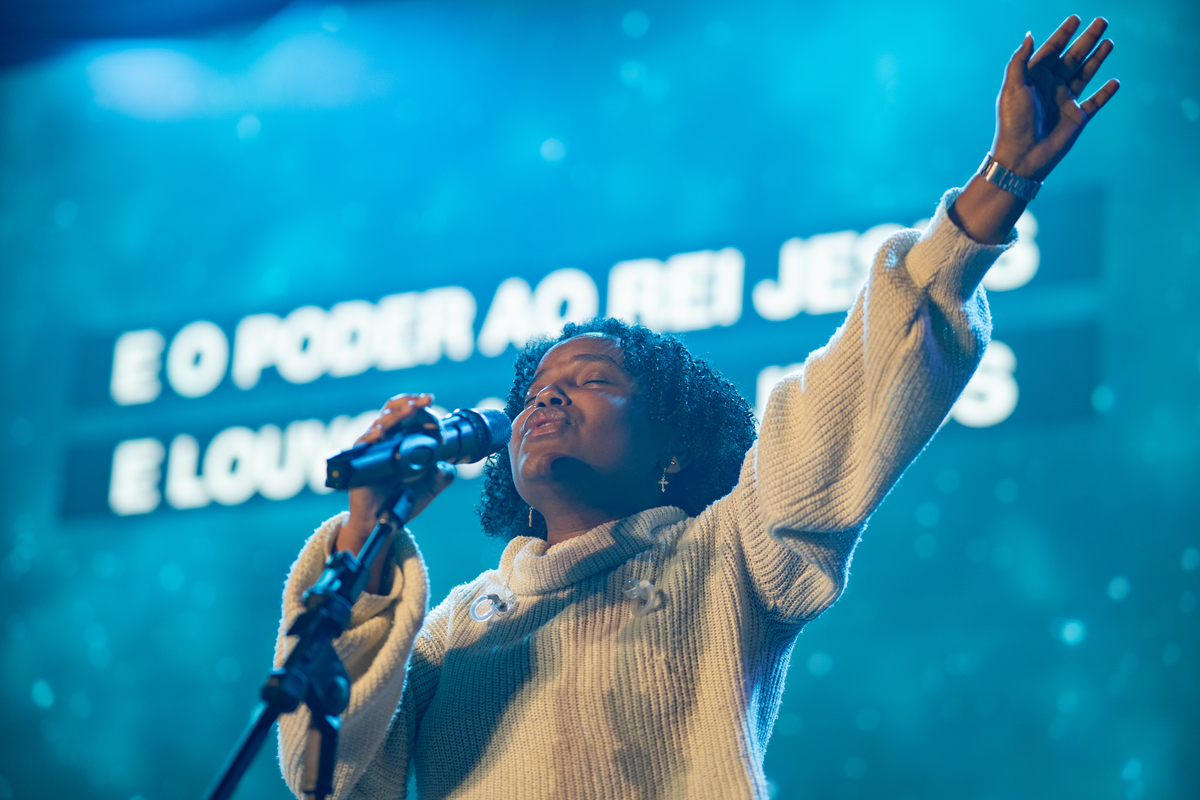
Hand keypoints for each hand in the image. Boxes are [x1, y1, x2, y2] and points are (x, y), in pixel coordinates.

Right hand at [335, 393, 456, 590]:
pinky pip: (363, 442)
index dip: (426, 413)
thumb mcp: (429, 488)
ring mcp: (374, 447)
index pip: (413, 416)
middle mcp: (388, 439)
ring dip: (397, 413)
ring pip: (382, 421)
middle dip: (411, 401)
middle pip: (395, 410)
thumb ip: (442, 477)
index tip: (439, 423)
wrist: (382, 520)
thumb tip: (445, 467)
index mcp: (405, 440)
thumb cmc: (402, 499)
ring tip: (411, 408)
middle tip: (427, 399)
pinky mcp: (360, 460)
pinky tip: (380, 432)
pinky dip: (372, 435)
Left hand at [951, 16, 1118, 244]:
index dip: (1063, 34)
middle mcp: (1051, 87)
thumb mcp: (1013, 88)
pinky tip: (1115, 82)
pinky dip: (1105, 93)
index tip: (1076, 18)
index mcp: (1034, 78)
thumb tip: (1029, 35)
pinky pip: (1095, 102)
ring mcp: (1065, 101)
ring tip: (1109, 41)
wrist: (1022, 156)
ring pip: (1085, 74)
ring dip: (1097, 58)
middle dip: (1086, 39)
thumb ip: (1020, 61)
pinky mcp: (1077, 117)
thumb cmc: (1014, 122)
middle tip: (1102, 21)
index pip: (1052, 50)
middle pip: (1072, 57)